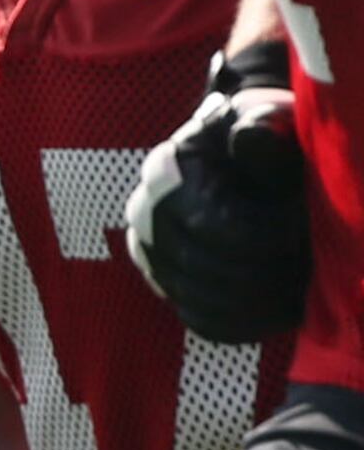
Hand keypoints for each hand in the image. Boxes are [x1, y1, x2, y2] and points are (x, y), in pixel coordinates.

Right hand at [125, 42, 309, 344]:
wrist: (255, 162)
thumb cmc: (271, 140)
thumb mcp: (274, 125)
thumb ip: (265, 130)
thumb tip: (248, 137)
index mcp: (167, 168)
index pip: (206, 223)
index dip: (260, 237)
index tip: (300, 231)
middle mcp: (144, 211)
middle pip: (195, 264)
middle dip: (259, 274)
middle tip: (306, 269)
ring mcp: (149, 250)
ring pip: (195, 295)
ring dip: (255, 302)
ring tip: (300, 292)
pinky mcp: (164, 280)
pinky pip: (197, 317)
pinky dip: (242, 324)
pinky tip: (279, 312)